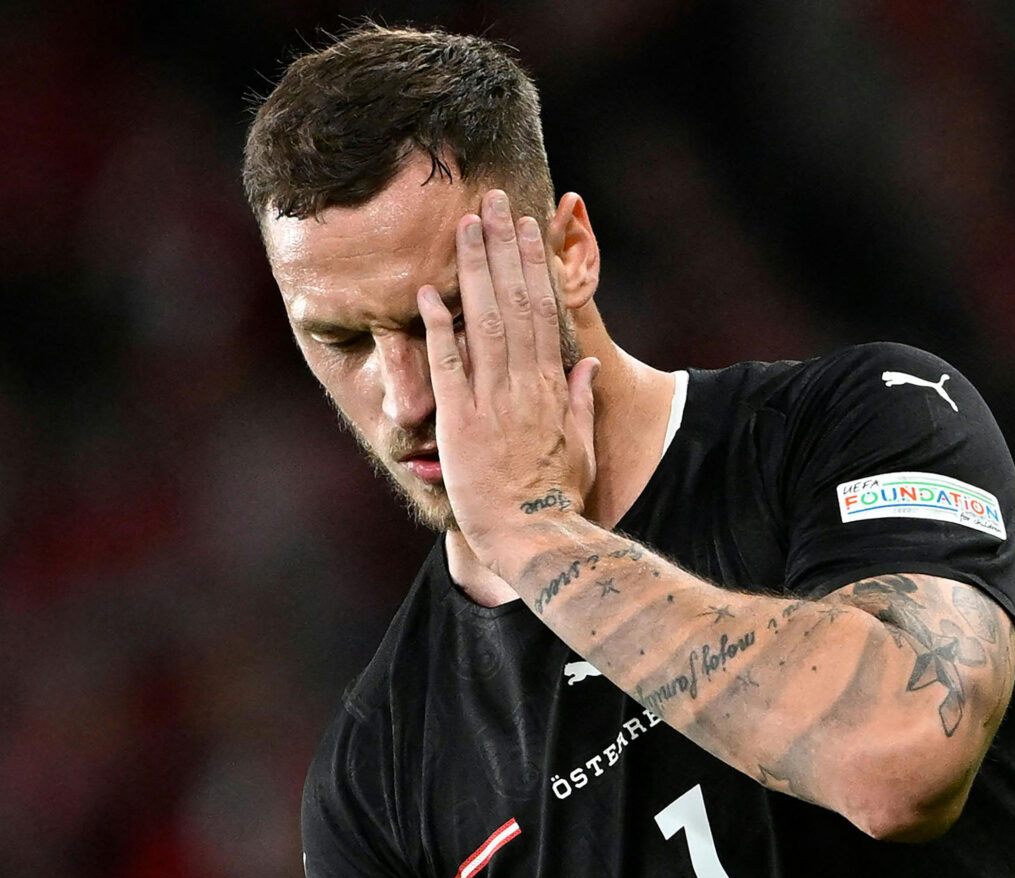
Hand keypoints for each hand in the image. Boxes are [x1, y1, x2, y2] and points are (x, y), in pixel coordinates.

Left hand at [418, 189, 600, 567]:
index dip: (532, 265)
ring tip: (466, 226)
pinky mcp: (460, 423)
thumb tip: (585, 364)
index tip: (526, 229)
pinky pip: (448, 367)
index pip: (541, 311)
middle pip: (514, 302)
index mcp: (551, 386)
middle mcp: (523, 384)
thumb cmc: (557, 497)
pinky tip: (429, 292)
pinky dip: (439, 327)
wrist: (532, 536)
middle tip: (493, 203)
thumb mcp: (580, 446)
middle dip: (503, 248)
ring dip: (474, 271)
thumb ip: (580, 401)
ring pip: (484, 322)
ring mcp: (492, 401)